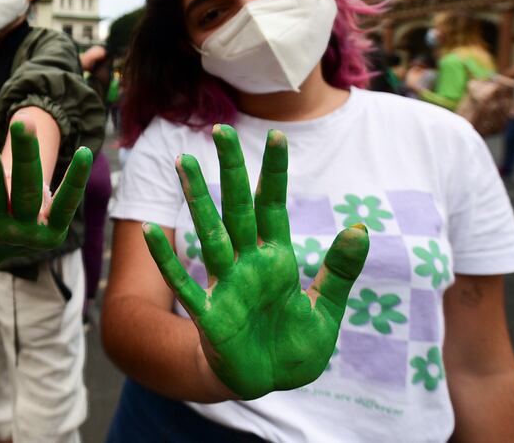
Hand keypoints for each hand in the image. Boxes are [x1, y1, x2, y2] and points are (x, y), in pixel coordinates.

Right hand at [143, 125, 368, 399]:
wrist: (269, 383)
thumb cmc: (295, 346)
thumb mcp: (326, 308)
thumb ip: (340, 269)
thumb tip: (361, 227)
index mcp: (277, 259)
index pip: (274, 207)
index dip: (275, 174)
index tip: (277, 137)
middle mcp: (248, 263)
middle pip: (237, 208)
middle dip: (231, 170)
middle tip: (220, 131)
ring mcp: (226, 286)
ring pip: (209, 233)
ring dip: (198, 199)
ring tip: (185, 162)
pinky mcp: (209, 315)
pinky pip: (184, 283)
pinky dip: (168, 259)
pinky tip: (153, 232)